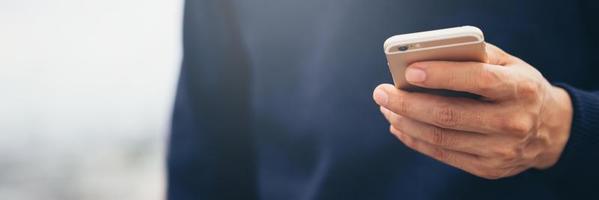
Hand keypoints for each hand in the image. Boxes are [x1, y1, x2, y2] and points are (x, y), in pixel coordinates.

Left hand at [372, 44, 572, 178]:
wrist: (551, 130)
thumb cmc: (520, 88)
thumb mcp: (509, 65)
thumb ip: (474, 57)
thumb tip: (427, 57)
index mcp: (520, 89)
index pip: (477, 80)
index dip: (441, 75)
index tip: (409, 71)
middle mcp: (513, 122)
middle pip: (449, 114)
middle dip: (407, 103)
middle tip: (382, 92)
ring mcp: (500, 150)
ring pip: (440, 138)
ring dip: (405, 122)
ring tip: (387, 108)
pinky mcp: (488, 169)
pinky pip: (442, 155)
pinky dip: (415, 140)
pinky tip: (399, 126)